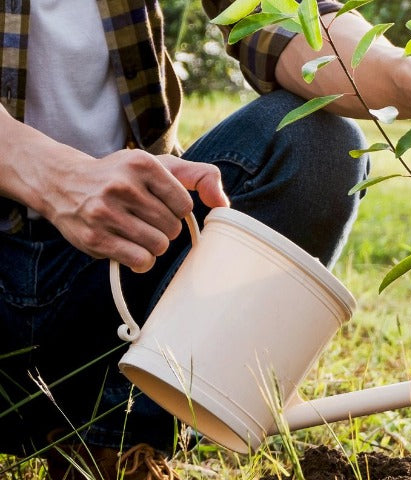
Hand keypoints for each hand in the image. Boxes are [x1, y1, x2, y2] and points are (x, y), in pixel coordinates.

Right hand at [42, 150, 228, 272]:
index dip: (176, 211)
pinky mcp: (95, 238)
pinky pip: (141, 261)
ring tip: (135, 232)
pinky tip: (128, 247)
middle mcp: (122, 185)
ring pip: (159, 246)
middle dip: (164, 229)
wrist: (62, 182)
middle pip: (172, 228)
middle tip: (143, 219)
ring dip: (153, 245)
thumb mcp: (159, 166)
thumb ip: (199, 176)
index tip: (159, 204)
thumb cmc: (121, 176)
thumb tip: (224, 204)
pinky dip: (141, 260)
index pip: (185, 205)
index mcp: (142, 164)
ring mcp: (105, 212)